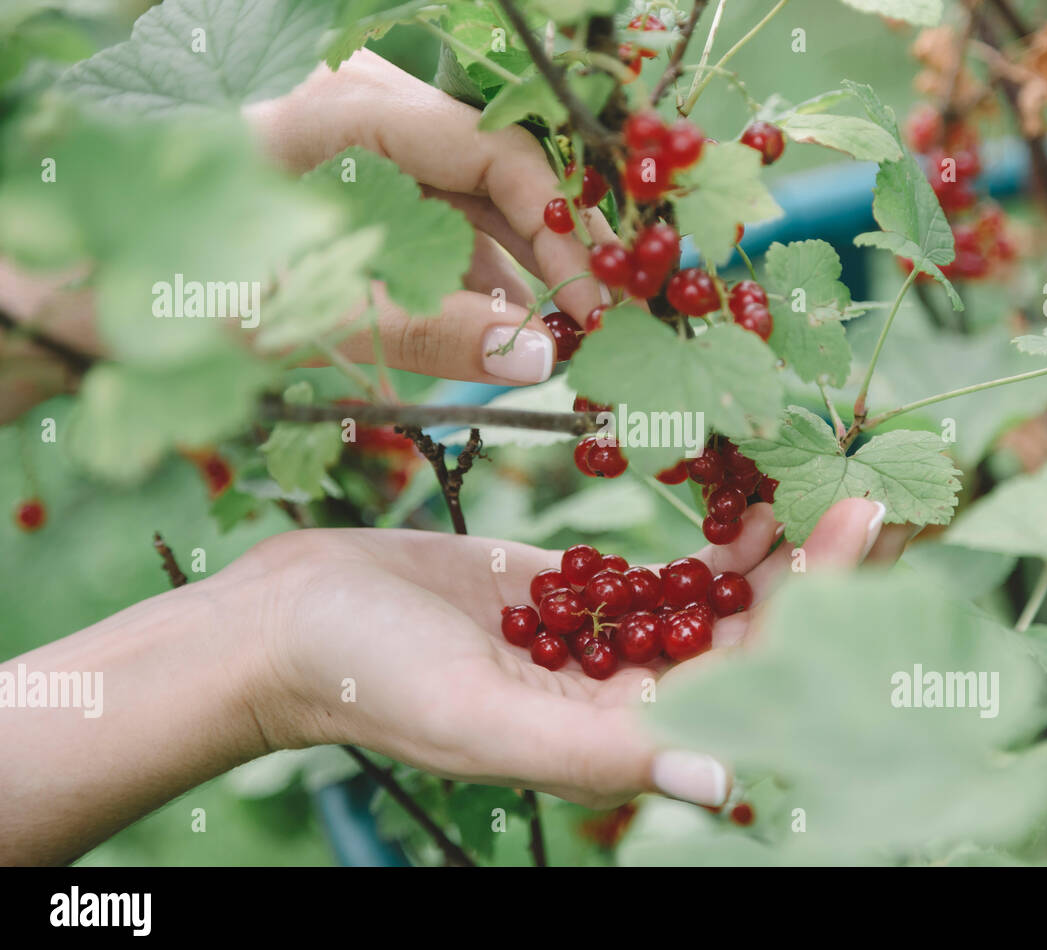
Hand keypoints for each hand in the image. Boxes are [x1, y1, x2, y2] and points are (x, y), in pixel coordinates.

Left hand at [1, 48, 611, 422]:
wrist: (59, 273)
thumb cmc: (159, 282)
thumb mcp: (298, 316)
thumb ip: (424, 331)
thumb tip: (540, 356)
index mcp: (343, 109)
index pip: (492, 150)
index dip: (561, 228)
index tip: (597, 303)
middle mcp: (357, 107)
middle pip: (492, 168)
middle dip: (552, 250)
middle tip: (597, 329)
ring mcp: (350, 142)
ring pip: (466, 197)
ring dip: (515, 269)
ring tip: (552, 343)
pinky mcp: (343, 181)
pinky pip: (429, 217)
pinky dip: (465, 272)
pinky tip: (492, 327)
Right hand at [224, 498, 886, 808]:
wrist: (290, 621)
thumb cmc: (367, 678)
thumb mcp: (480, 719)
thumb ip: (598, 757)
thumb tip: (727, 786)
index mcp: (619, 737)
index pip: (750, 675)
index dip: (817, 605)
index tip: (863, 525)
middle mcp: (624, 694)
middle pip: (749, 632)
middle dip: (813, 566)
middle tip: (866, 485)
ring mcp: (601, 640)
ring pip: (711, 595)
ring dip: (769, 543)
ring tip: (818, 472)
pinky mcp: (570, 593)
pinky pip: (657, 564)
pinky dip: (703, 527)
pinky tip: (740, 482)